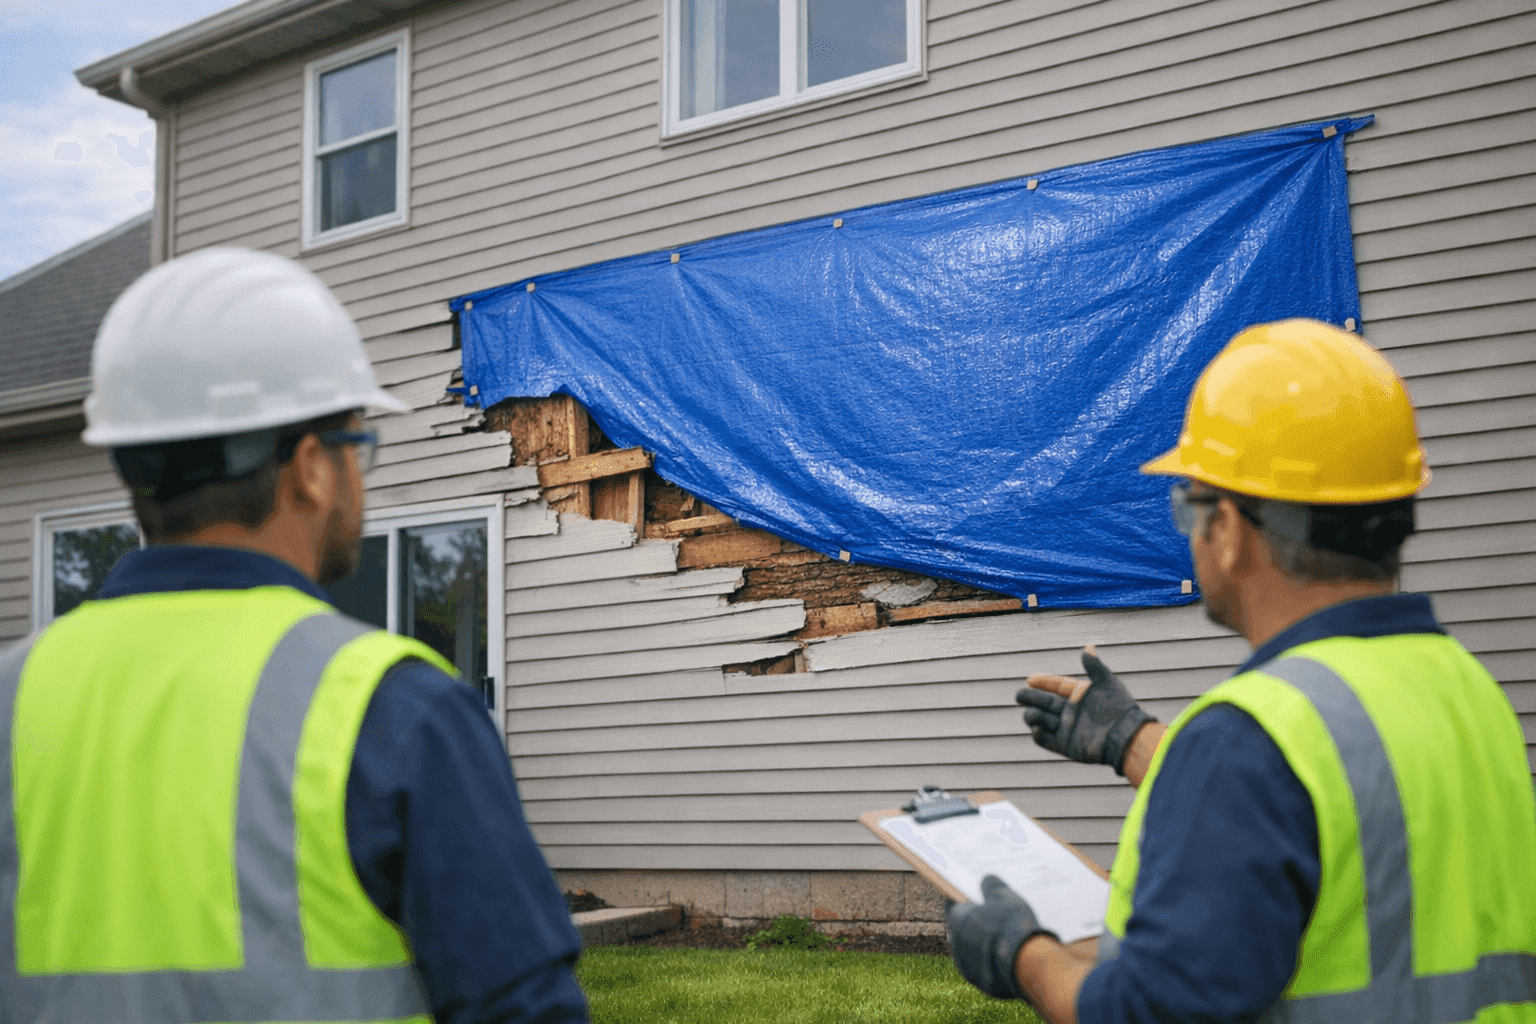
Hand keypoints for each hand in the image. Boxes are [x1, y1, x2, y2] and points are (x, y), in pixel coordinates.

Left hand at [946, 875, 1051, 999]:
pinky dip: (989, 959)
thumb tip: (986, 879)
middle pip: (962, 927)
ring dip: (981, 942)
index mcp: (957, 919)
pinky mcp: (978, 981)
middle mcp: (955, 943)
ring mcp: (965, 965)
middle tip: (993, 915)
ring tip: (1003, 935)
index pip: (952, 903)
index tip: (974, 893)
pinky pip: (981, 966)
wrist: (1026, 964)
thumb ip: (992, 886)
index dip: (964, 897)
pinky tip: (1005, 954)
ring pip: (970, 948)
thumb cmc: (1013, 926)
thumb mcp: (1005, 897)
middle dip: (974, 921)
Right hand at [1016, 645, 1156, 774]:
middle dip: (1031, 698)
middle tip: (1019, 695)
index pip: (1058, 686)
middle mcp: (1071, 712)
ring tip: (1032, 714)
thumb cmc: (1119, 708)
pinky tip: (1036, 729)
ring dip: (1033, 716)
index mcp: (1080, 697)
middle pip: (1045, 703)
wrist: (1126, 736)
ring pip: (1042, 721)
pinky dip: (1038, 736)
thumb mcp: (1107, 683)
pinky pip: (1046, 741)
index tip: (1030, 678)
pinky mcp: (1066, 746)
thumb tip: (1088, 647)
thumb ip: (1095, 666)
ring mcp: (1068, 730)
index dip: (1044, 682)